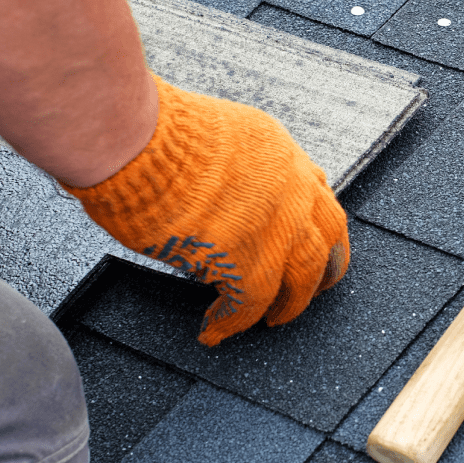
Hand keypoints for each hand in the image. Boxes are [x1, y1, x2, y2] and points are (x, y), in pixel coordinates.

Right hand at [66, 75, 348, 345]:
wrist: (135, 141)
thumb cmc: (151, 132)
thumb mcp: (214, 134)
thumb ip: (232, 166)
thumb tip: (218, 192)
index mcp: (280, 153)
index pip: (317, 194)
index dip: (315, 223)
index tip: (312, 240)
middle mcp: (291, 188)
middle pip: (328, 239)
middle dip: (324, 269)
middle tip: (316, 289)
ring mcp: (276, 227)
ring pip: (302, 279)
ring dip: (289, 304)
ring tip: (273, 320)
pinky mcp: (247, 263)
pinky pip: (249, 306)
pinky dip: (230, 323)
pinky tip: (213, 330)